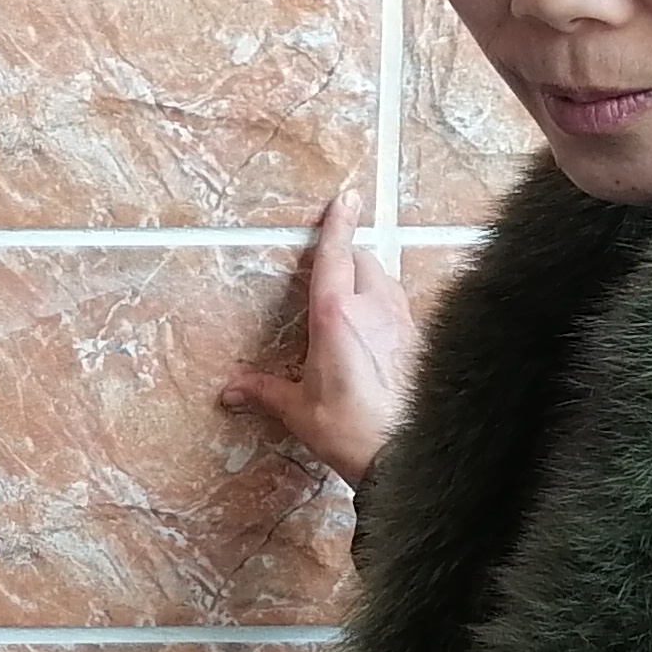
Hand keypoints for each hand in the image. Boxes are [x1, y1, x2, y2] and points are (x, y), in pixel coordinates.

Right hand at [219, 184, 422, 489]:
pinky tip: (379, 328)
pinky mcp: (419, 342)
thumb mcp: (299, 410)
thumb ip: (265, 392)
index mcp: (336, 316)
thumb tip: (232, 390)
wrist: (401, 454)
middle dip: (351, 255)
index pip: (337, 254)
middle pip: (366, 261)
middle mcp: (374, 310)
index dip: (339, 223)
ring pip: (388, 281)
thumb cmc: (349, 431)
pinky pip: (403, 308)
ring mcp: (402, 324)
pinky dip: (388, 305)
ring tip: (356, 294)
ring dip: (372, 278)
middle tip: (336, 263)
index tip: (345, 197)